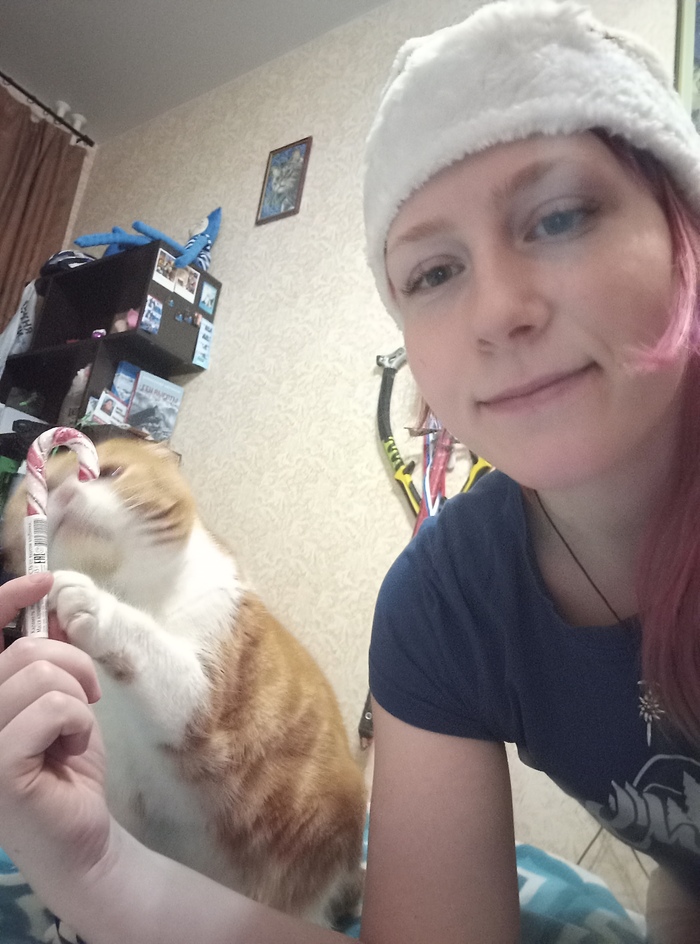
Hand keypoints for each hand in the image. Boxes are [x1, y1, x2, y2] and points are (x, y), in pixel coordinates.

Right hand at [0, 574, 110, 906]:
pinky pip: (54, 708)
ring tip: (73, 733)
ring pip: (42, 674)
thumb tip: (57, 609)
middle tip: (86, 700)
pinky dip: (79, 722)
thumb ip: (51, 660)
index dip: (7, 599)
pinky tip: (70, 752)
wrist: (82, 838)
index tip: (42, 580)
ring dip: (78, 698)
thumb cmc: (68, 768)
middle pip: (24, 651)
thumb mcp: (64, 700)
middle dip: (73, 666)